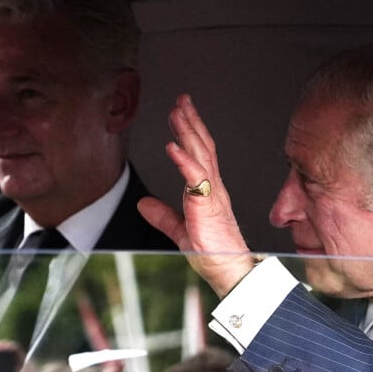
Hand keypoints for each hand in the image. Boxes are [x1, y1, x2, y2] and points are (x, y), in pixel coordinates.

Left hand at [138, 94, 254, 297]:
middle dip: (190, 122)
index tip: (180, 113)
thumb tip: (144, 204)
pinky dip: (184, 161)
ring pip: (201, 156)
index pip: (201, 155)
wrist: (228, 270)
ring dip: (188, 133)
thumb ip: (163, 216)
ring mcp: (212, 195)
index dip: (191, 132)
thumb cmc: (213, 253)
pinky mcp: (207, 207)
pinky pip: (196, 179)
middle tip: (181, 100)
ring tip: (177, 112)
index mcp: (208, 192)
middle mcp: (213, 188)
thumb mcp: (180, 230)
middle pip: (203, 148)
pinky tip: (173, 147)